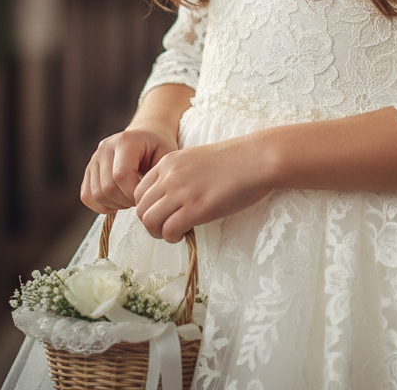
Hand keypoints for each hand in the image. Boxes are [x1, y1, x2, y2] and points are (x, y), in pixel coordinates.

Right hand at [80, 121, 178, 213]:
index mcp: (126, 141)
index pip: (121, 175)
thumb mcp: (166, 155)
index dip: (132, 194)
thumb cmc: (159, 147)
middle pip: (107, 188)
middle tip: (139, 200)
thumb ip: (157, 174)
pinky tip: (117, 202)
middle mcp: (106, 147)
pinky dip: (101, 206)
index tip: (146, 197)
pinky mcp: (89, 170)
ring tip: (130, 199)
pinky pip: (87, 196)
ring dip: (115, 205)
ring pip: (96, 195)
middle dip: (125, 201)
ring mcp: (94, 158)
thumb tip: (146, 198)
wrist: (147, 135)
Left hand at [134, 135, 273, 242]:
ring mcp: (182, 191)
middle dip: (152, 223)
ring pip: (150, 221)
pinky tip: (186, 233)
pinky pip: (169, 230)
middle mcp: (170, 175)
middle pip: (141, 209)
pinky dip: (173, 237)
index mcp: (168, 162)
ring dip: (160, 232)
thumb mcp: (197, 159)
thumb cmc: (234, 160)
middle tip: (169, 227)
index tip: (164, 214)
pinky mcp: (196, 207)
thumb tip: (170, 198)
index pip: (139, 192)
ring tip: (176, 232)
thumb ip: (179, 174)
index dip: (149, 208)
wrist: (257, 158)